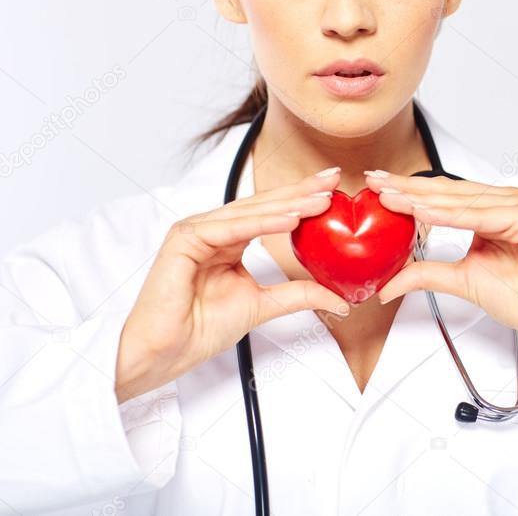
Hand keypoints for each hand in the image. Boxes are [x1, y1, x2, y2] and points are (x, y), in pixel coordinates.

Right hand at [115, 168, 351, 402]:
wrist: (165, 352)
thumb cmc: (200, 328)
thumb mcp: (263, 305)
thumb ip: (298, 295)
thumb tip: (340, 299)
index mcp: (229, 239)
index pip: (272, 213)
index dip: (303, 199)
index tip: (335, 190)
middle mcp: (213, 230)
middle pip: (264, 205)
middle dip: (301, 190)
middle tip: (334, 177)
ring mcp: (196, 231)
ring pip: (249, 213)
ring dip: (287, 204)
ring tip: (320, 199)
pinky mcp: (184, 240)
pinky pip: (230, 229)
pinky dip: (262, 223)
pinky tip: (290, 219)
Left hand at [363, 170, 517, 347]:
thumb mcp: (463, 281)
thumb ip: (428, 274)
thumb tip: (388, 282)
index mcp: (491, 210)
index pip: (443, 197)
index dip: (408, 192)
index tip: (376, 189)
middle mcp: (505, 201)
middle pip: (448, 192)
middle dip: (407, 188)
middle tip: (373, 182)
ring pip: (461, 200)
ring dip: (423, 198)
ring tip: (389, 197)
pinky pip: (482, 215)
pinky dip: (451, 214)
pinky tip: (423, 213)